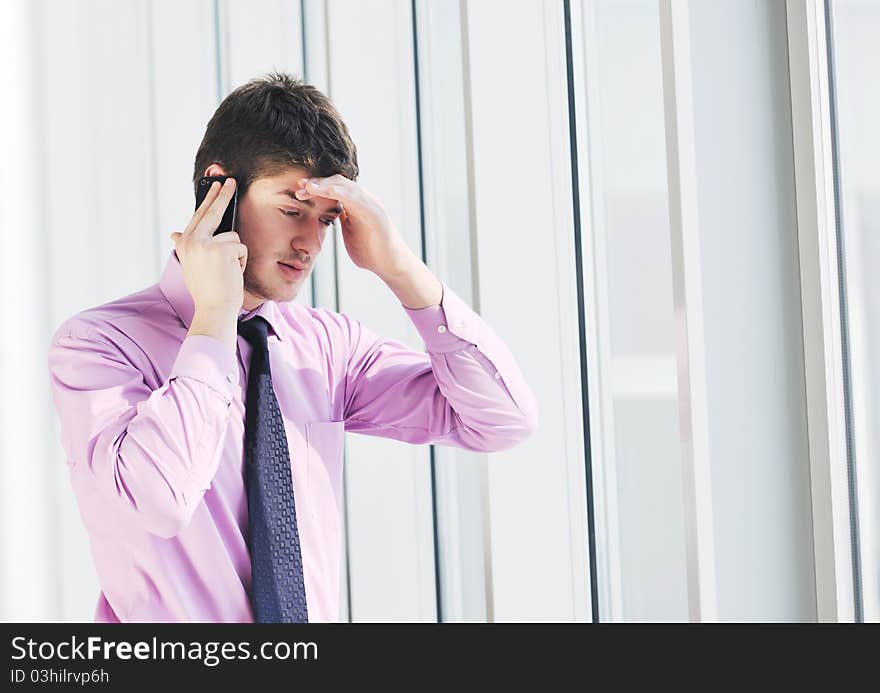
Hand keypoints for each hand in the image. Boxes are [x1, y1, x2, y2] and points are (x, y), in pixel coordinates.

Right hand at [170, 178, 246, 314]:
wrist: (213, 309)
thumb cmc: (207, 291)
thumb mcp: (192, 266)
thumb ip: (187, 246)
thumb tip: (173, 233)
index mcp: (185, 243)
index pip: (198, 216)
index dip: (208, 199)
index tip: (214, 185)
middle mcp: (192, 240)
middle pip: (212, 212)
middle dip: (223, 195)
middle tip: (231, 180)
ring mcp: (206, 243)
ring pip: (233, 238)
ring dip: (236, 255)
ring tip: (227, 271)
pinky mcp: (222, 249)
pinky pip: (240, 248)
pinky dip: (241, 262)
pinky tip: (232, 273)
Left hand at [294, 175, 414, 279]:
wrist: (391, 265)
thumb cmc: (371, 251)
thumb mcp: (350, 231)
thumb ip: (341, 219)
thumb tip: (325, 214)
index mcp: (356, 204)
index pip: (334, 188)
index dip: (316, 187)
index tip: (299, 191)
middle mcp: (364, 200)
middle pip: (337, 183)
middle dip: (317, 183)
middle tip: (298, 186)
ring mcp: (371, 204)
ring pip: (346, 186)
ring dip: (325, 185)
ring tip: (308, 187)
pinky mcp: (375, 212)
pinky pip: (356, 198)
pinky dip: (341, 192)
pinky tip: (328, 191)